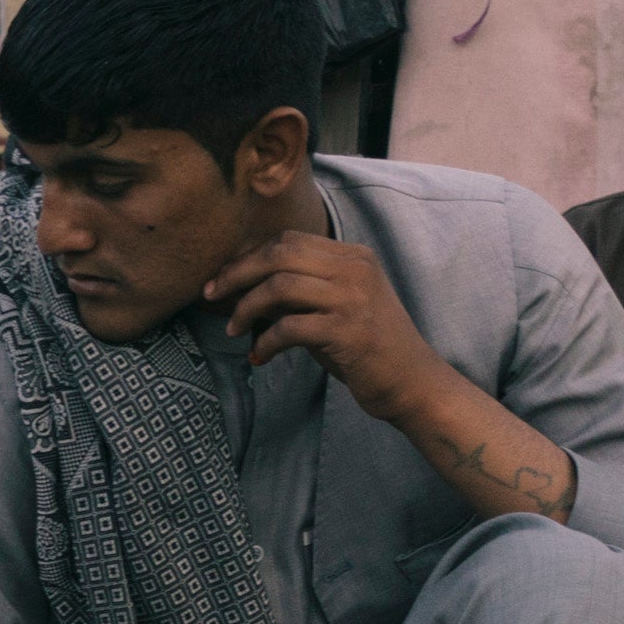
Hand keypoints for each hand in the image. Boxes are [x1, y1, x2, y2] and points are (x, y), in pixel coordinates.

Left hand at [197, 231, 444, 423]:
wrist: (413, 383)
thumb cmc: (367, 349)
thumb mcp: (334, 308)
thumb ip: (298, 293)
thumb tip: (242, 288)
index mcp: (353, 257)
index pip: (289, 240)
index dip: (248, 257)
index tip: (222, 280)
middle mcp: (355, 269)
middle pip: (279, 253)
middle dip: (237, 274)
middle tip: (211, 296)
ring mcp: (354, 298)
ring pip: (279, 287)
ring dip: (246, 309)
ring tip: (233, 330)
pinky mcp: (349, 331)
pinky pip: (289, 328)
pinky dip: (265, 342)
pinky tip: (258, 357)